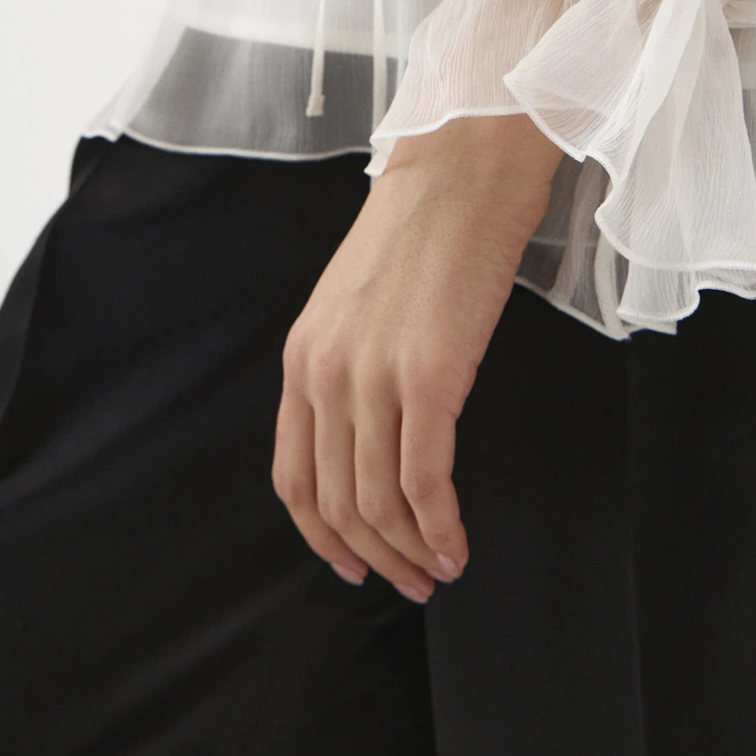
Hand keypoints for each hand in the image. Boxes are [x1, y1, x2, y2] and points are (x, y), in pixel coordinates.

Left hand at [271, 114, 563, 600]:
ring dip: (412, 551)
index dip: (323, 538)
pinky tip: (458, 544)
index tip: (356, 566)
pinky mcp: (430, 376)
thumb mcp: (356, 304)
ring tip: (443, 569)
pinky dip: (441, 525)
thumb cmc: (423, 230)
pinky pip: (426, 478)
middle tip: (413, 583)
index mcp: (302, 359)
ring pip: (380, 501)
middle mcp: (325, 374)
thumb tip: (372, 436)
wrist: (461, 173)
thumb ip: (350, 367)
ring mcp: (374, 376)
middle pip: (337, 502)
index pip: (294, 479)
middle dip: (376, 557)